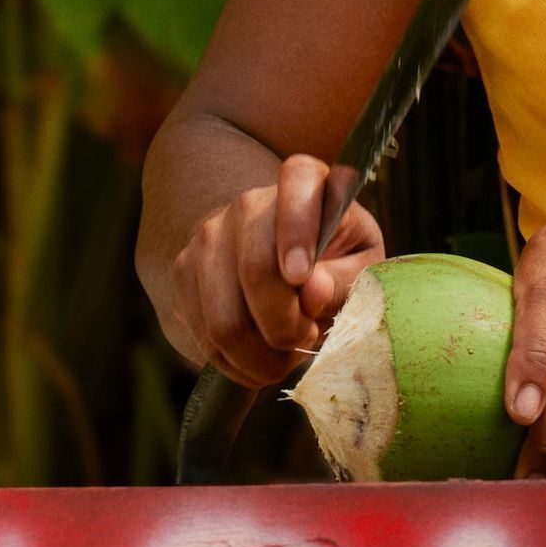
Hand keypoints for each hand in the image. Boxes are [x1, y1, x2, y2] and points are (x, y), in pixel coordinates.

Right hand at [163, 159, 382, 388]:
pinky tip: (259, 362)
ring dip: (260, 356)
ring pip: (223, 317)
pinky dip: (235, 363)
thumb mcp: (361, 267)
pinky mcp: (184, 271)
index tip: (301, 278)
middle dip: (285, 325)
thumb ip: (346, 279)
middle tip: (307, 340)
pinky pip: (202, 334)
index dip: (296, 230)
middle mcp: (249, 203)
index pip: (297, 184)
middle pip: (255, 270)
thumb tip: (312, 289)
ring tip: (286, 358)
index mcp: (304, 183)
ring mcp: (208, 236)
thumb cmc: (337, 264)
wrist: (285, 267)